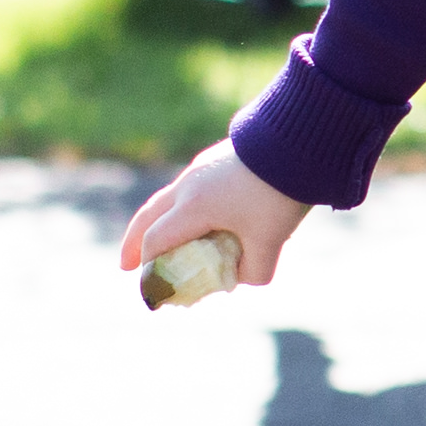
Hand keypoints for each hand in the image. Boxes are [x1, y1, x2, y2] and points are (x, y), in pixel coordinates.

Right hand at [118, 140, 312, 293]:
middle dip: (134, 243)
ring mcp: (200, 168)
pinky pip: (185, 187)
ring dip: (155, 221)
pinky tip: (190, 216)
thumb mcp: (270, 242)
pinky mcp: (214, 158)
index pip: (156, 241)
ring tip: (155, 240)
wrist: (299, 140)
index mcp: (194, 207)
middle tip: (125, 265)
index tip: (149, 285)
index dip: (148, 266)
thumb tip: (240, 278)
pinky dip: (176, 207)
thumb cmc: (279, 194)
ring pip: (165, 198)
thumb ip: (254, 270)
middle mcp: (189, 185)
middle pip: (148, 216)